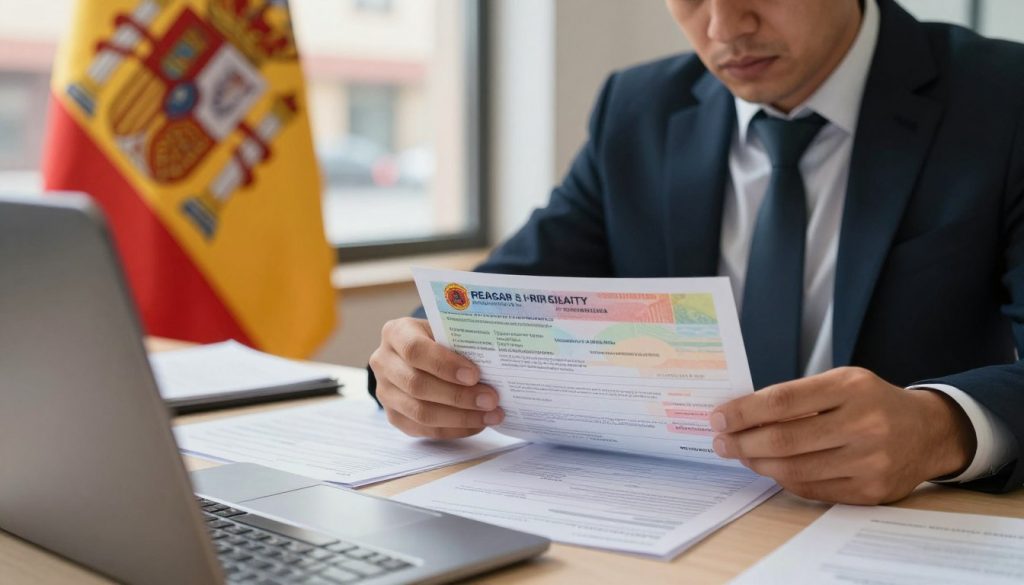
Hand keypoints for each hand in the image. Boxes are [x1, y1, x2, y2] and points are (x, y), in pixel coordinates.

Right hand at [369, 317, 503, 438]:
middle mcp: (384, 362)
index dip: (444, 365)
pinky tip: (478, 423)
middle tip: (491, 400)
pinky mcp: (394, 416)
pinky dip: (455, 429)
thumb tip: (495, 364)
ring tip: (491, 415)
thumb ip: (461, 342)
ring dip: (460, 418)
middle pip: (417, 385)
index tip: (475, 375)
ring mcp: (385, 392)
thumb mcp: (446, 330)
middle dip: (458, 396)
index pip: (415, 350)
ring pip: (420, 413)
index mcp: (396, 333)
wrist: (418, 354)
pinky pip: (425, 430)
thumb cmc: (439, 339)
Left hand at [710, 367, 975, 503]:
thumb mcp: (842, 382)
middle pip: (785, 440)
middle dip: (743, 442)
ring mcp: (870, 461)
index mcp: (851, 388)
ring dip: (758, 464)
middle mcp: (864, 424)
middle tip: (720, 441)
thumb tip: (740, 414)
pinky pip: (812, 489)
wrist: (928, 432)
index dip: (744, 412)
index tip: (718, 418)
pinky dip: (784, 479)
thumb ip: (797, 396)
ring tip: (741, 454)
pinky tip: (770, 469)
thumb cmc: (872, 402)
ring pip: (795, 469)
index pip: (783, 401)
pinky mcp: (870, 491)